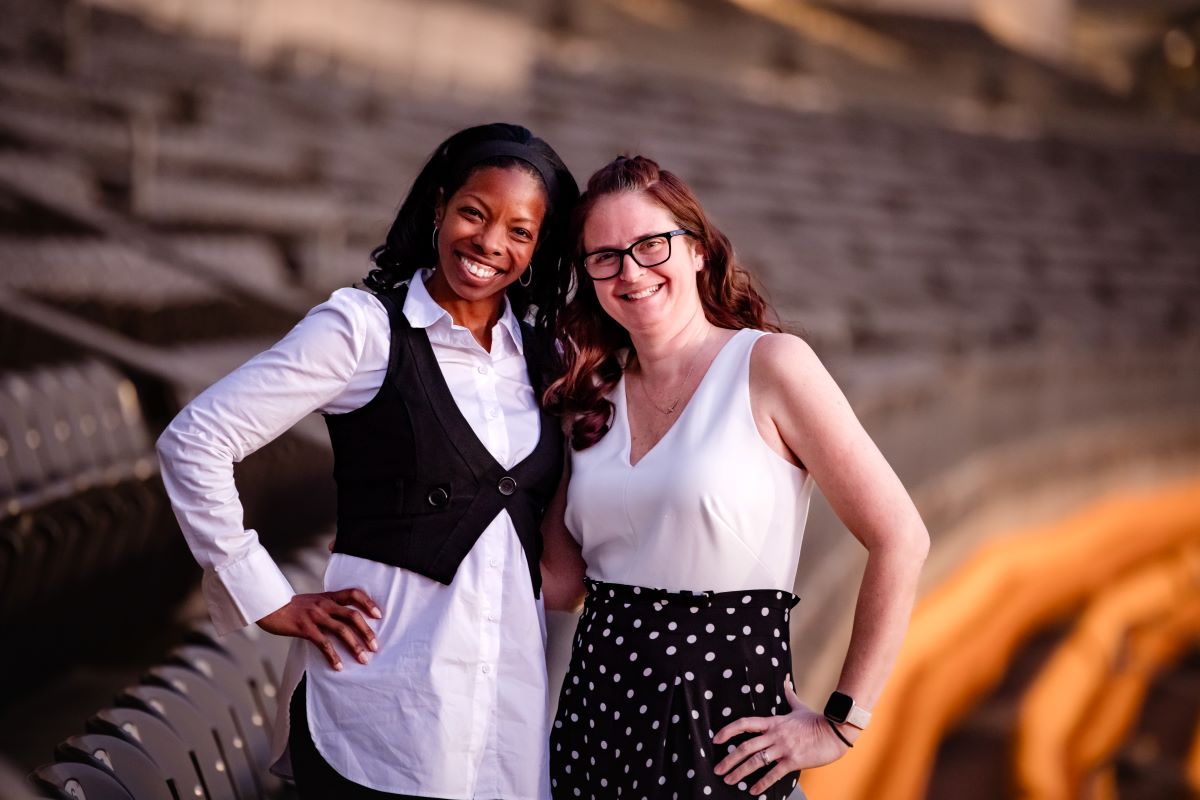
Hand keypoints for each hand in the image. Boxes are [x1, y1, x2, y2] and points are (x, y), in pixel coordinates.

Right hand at [256, 589, 381, 670]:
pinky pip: (323, 643)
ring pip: (342, 630)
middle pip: (353, 615)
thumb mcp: (311, 601)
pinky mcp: (305, 628)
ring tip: (364, 659)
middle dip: (367, 631)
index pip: (354, 593)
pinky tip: (339, 667)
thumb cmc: (290, 606)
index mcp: (327, 597)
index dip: (368, 603)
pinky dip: (333, 656)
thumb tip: (342, 618)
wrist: (266, 605)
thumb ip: (327, 606)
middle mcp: (324, 604)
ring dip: (355, 646)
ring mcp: (315, 616)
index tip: (379, 615)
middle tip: (376, 646)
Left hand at [712, 676, 850, 794]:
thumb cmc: (817, 720)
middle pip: (745, 747)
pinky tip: (753, 790)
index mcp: (773, 722)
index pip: (745, 724)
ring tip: (728, 780)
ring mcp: (783, 748)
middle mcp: (774, 735)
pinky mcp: (793, 760)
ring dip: (740, 772)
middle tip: (718, 769)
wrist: (835, 732)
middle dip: (729, 759)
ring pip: (756, 761)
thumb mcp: (799, 707)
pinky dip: (762, 783)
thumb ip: (788, 695)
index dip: (729, 731)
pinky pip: (773, 774)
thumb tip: (785, 680)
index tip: (717, 739)